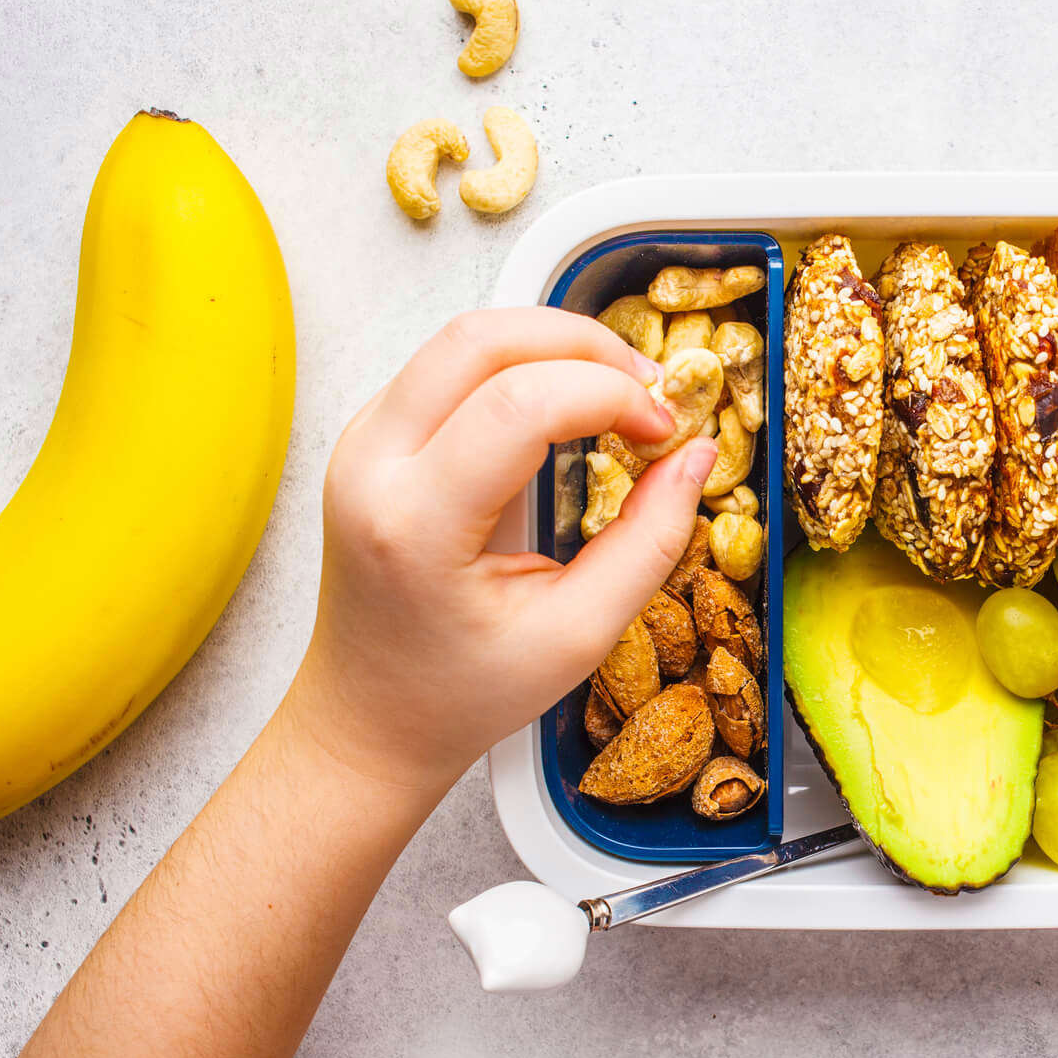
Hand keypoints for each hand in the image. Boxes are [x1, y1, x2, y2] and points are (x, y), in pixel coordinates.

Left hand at [288, 307, 715, 796]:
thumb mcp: (578, 635)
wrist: (373, 719)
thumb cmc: (464, 692)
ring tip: (616, 393)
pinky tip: (566, 407)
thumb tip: (696, 455)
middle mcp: (371, 467)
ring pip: (462, 338)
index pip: (519, 404)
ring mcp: (361, 444)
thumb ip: (649, 541)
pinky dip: (520, 366)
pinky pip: (448, 366)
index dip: (610, 394)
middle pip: (480, 338)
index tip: (664, 430)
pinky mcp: (371, 438)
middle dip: (583, 343)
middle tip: (649, 388)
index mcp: (415, 524)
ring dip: (552, 345)